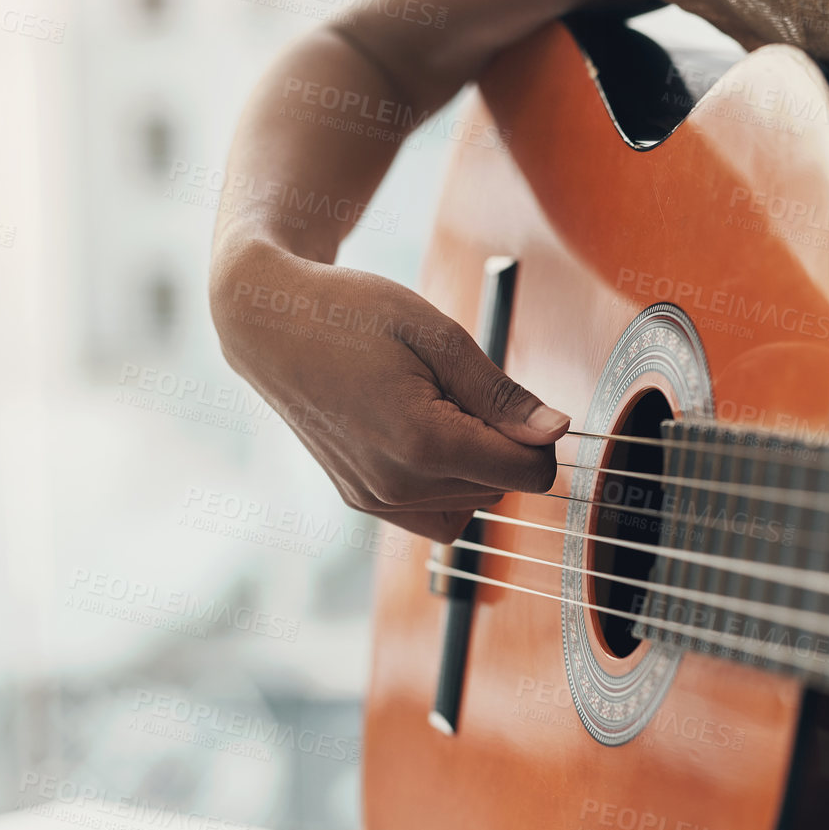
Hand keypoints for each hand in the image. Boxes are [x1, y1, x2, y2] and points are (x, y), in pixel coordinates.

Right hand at [209, 237, 567, 541]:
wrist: (271, 323)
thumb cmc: (353, 314)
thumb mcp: (440, 336)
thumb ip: (503, 395)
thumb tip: (557, 431)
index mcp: (423, 443)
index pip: (529, 473)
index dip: (536, 435)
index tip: (508, 398)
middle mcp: (397, 486)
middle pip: (502, 489)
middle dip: (497, 443)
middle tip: (450, 389)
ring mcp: (375, 501)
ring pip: (473, 504)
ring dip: (471, 463)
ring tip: (428, 406)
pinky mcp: (362, 502)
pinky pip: (437, 515)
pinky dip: (447, 485)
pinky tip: (421, 438)